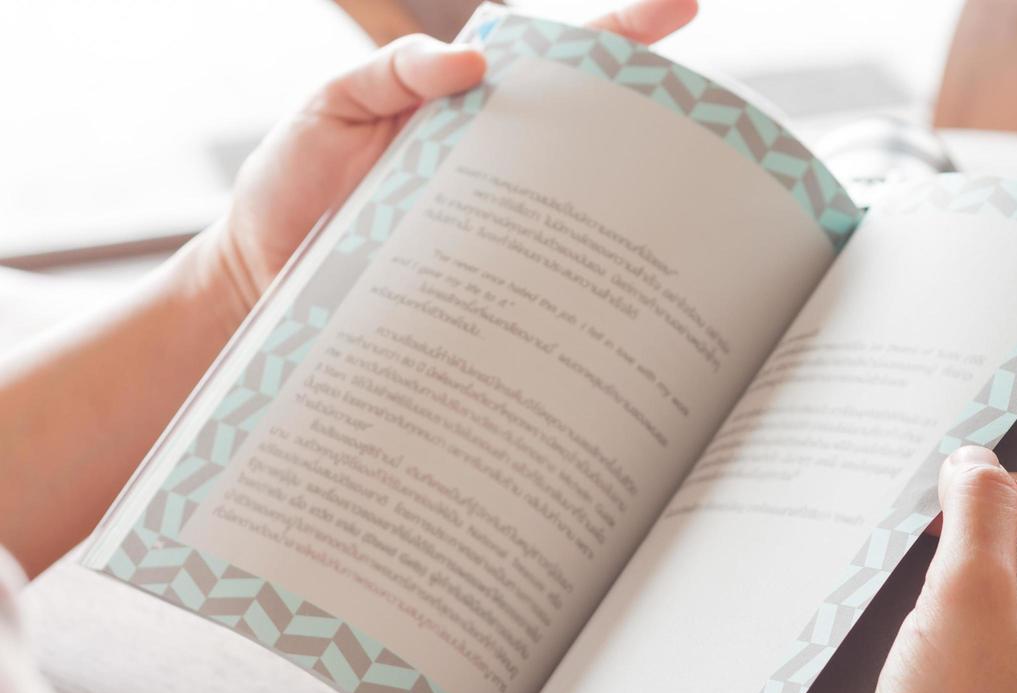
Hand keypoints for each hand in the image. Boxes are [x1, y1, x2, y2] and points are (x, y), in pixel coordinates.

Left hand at [208, 0, 697, 322]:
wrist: (256, 279)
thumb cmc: (289, 182)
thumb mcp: (328, 107)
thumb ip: (389, 74)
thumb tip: (468, 64)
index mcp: (468, 108)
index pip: (556, 58)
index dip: (621, 33)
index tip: (682, 6)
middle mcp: (497, 165)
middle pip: (591, 134)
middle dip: (657, 126)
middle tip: (716, 130)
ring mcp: (498, 226)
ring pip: (580, 212)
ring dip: (628, 215)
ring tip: (679, 218)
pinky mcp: (487, 284)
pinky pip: (540, 278)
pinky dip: (575, 285)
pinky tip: (611, 295)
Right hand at [869, 444, 1016, 692]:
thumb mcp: (962, 597)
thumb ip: (977, 513)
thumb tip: (978, 466)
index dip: (1007, 493)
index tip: (950, 507)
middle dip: (990, 549)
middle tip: (935, 566)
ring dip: (979, 598)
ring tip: (934, 629)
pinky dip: (976, 644)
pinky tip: (938, 667)